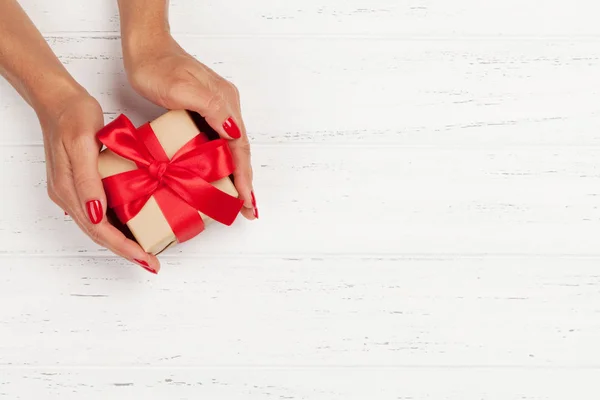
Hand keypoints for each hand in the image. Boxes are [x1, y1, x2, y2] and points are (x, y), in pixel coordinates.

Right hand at [38, 88, 159, 273]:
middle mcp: (69, 195)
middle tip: (152, 263)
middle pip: (99, 233)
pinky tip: (132, 226)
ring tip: (146, 252)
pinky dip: (116, 224)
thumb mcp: (83, 143)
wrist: (58, 99)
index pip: (99, 229)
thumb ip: (88, 179)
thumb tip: (96, 214)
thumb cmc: (73, 115)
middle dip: (126, 251)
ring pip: (99, 226)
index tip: (146, 258)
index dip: (124, 247)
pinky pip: (99, 212)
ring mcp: (72, 191)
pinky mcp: (79, 183)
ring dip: (122, 241)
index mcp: (69, 189)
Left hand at [123, 34, 257, 219]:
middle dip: (244, 181)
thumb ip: (211, 107)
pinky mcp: (202, 112)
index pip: (240, 147)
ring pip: (230, 149)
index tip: (245, 200)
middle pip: (239, 151)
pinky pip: (216, 143)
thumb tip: (233, 131)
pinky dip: (220, 163)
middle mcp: (226, 107)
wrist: (144, 47)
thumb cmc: (158, 67)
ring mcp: (215, 110)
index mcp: (226, 103)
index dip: (243, 176)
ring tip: (236, 199)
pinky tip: (215, 176)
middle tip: (247, 209)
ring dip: (235, 175)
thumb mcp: (183, 87)